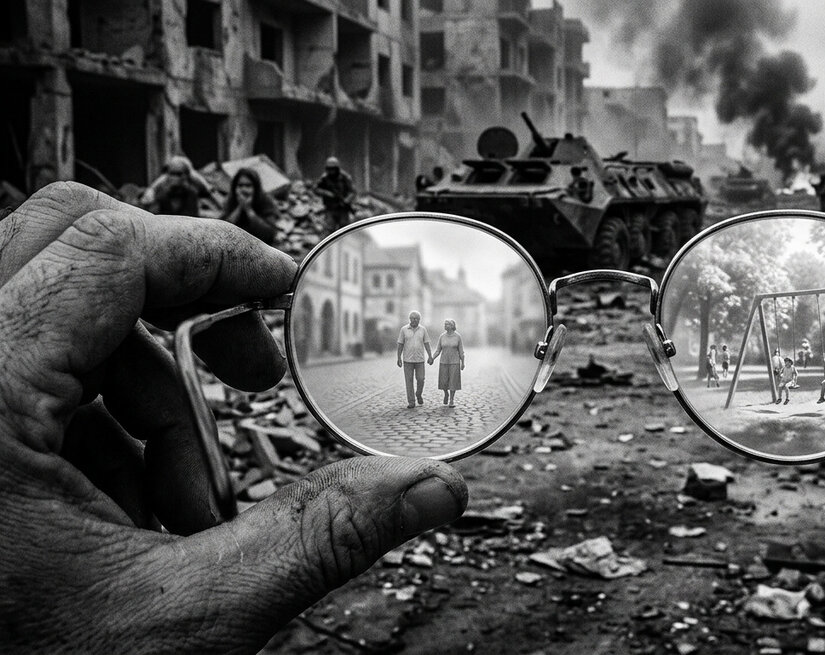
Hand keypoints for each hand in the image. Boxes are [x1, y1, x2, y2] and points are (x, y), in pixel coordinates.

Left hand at [0, 183, 467, 651]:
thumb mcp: (182, 617)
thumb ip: (316, 538)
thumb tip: (427, 487)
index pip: (108, 249)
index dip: (216, 256)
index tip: (282, 290)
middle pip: (67, 244)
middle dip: (179, 302)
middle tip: (245, 367)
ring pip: (51, 311)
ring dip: (141, 388)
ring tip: (183, 500)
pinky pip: (27, 369)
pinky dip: (96, 419)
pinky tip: (131, 512)